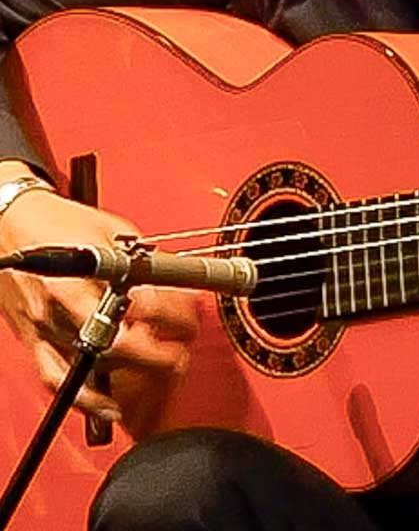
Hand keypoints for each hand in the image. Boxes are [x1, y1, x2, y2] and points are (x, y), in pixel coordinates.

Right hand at [0, 185, 198, 426]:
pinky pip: (56, 378)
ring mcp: (43, 326)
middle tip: (182, 349)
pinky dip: (85, 399)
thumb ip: (138, 258)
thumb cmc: (56, 223)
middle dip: (156, 353)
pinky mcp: (33, 339)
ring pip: (90, 365)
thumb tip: (171, 277)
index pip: (134, 305)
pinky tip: (108, 408)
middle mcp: (58, 306)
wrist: (11, 224)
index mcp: (79, 273)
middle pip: (115, 344)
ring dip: (130, 374)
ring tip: (159, 374)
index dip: (169, 317)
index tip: (188, 321)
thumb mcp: (109, 229)